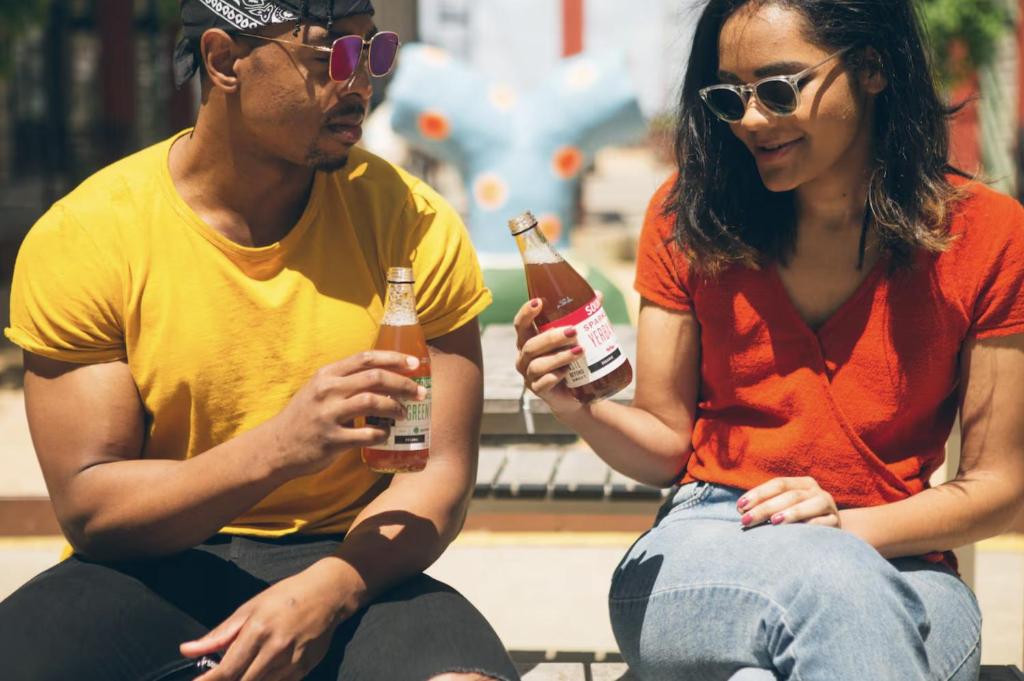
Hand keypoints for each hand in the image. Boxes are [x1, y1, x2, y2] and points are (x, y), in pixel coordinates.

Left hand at [180, 561, 351, 680]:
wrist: (328, 595)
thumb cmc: (286, 597)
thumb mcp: (249, 608)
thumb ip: (219, 634)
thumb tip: (187, 650)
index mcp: (258, 630)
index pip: (226, 669)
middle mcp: (275, 650)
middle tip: (217, 678)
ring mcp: (291, 663)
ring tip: (243, 667)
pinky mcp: (303, 670)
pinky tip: (260, 671)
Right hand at [268, 351, 427, 477]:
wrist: (276, 446)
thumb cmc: (304, 416)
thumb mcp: (319, 389)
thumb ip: (345, 380)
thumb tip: (384, 376)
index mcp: (327, 374)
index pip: (366, 358)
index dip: (394, 358)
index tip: (414, 362)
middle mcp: (327, 390)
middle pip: (375, 378)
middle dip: (403, 383)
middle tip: (420, 392)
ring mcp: (328, 414)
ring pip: (372, 402)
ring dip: (395, 407)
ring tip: (404, 413)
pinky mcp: (331, 439)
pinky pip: (366, 434)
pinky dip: (381, 434)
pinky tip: (386, 435)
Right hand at [513, 298, 584, 415]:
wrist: (574, 394)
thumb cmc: (572, 360)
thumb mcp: (577, 337)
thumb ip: (584, 318)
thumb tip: (598, 296)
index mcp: (529, 339)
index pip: (521, 324)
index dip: (526, 313)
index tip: (539, 302)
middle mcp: (524, 357)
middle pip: (530, 345)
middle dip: (551, 337)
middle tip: (573, 331)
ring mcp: (529, 375)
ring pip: (537, 365)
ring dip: (558, 357)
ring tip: (580, 351)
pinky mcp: (538, 391)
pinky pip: (543, 384)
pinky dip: (554, 376)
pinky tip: (567, 372)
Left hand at [738, 477, 840, 527]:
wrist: (831, 537)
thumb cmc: (799, 522)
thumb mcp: (784, 509)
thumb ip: (766, 506)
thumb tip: (741, 510)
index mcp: (802, 483)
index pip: (778, 484)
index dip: (758, 494)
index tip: (740, 506)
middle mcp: (816, 491)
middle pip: (790, 495)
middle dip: (766, 507)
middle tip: (747, 519)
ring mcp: (829, 505)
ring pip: (809, 505)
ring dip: (791, 513)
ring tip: (773, 522)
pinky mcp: (836, 522)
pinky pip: (824, 522)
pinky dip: (811, 526)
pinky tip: (798, 533)